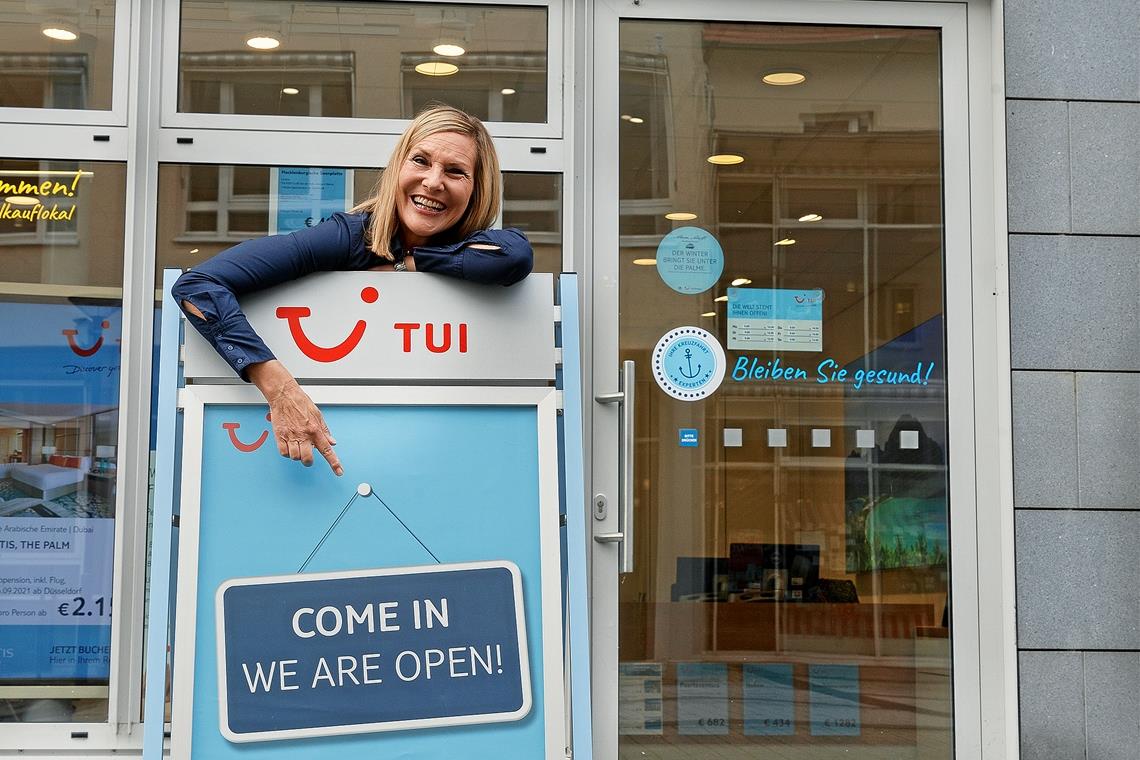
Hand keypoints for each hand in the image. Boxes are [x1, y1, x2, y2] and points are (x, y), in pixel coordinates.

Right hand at [248, 360, 342, 475]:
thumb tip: (332, 442)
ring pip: (295, 457)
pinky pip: (283, 453)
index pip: (327, 450)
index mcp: (315, 430)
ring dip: (297, 455)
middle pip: (307, 459)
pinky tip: (289, 445)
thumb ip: (325, 430)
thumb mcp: (318, 415)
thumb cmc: (301, 403)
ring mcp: (291, 436)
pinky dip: (287, 452)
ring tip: (297, 446)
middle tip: (308, 455)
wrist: (284, 395)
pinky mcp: (279, 436)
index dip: (334, 463)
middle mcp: (303, 434)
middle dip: (308, 461)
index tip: (339, 472)